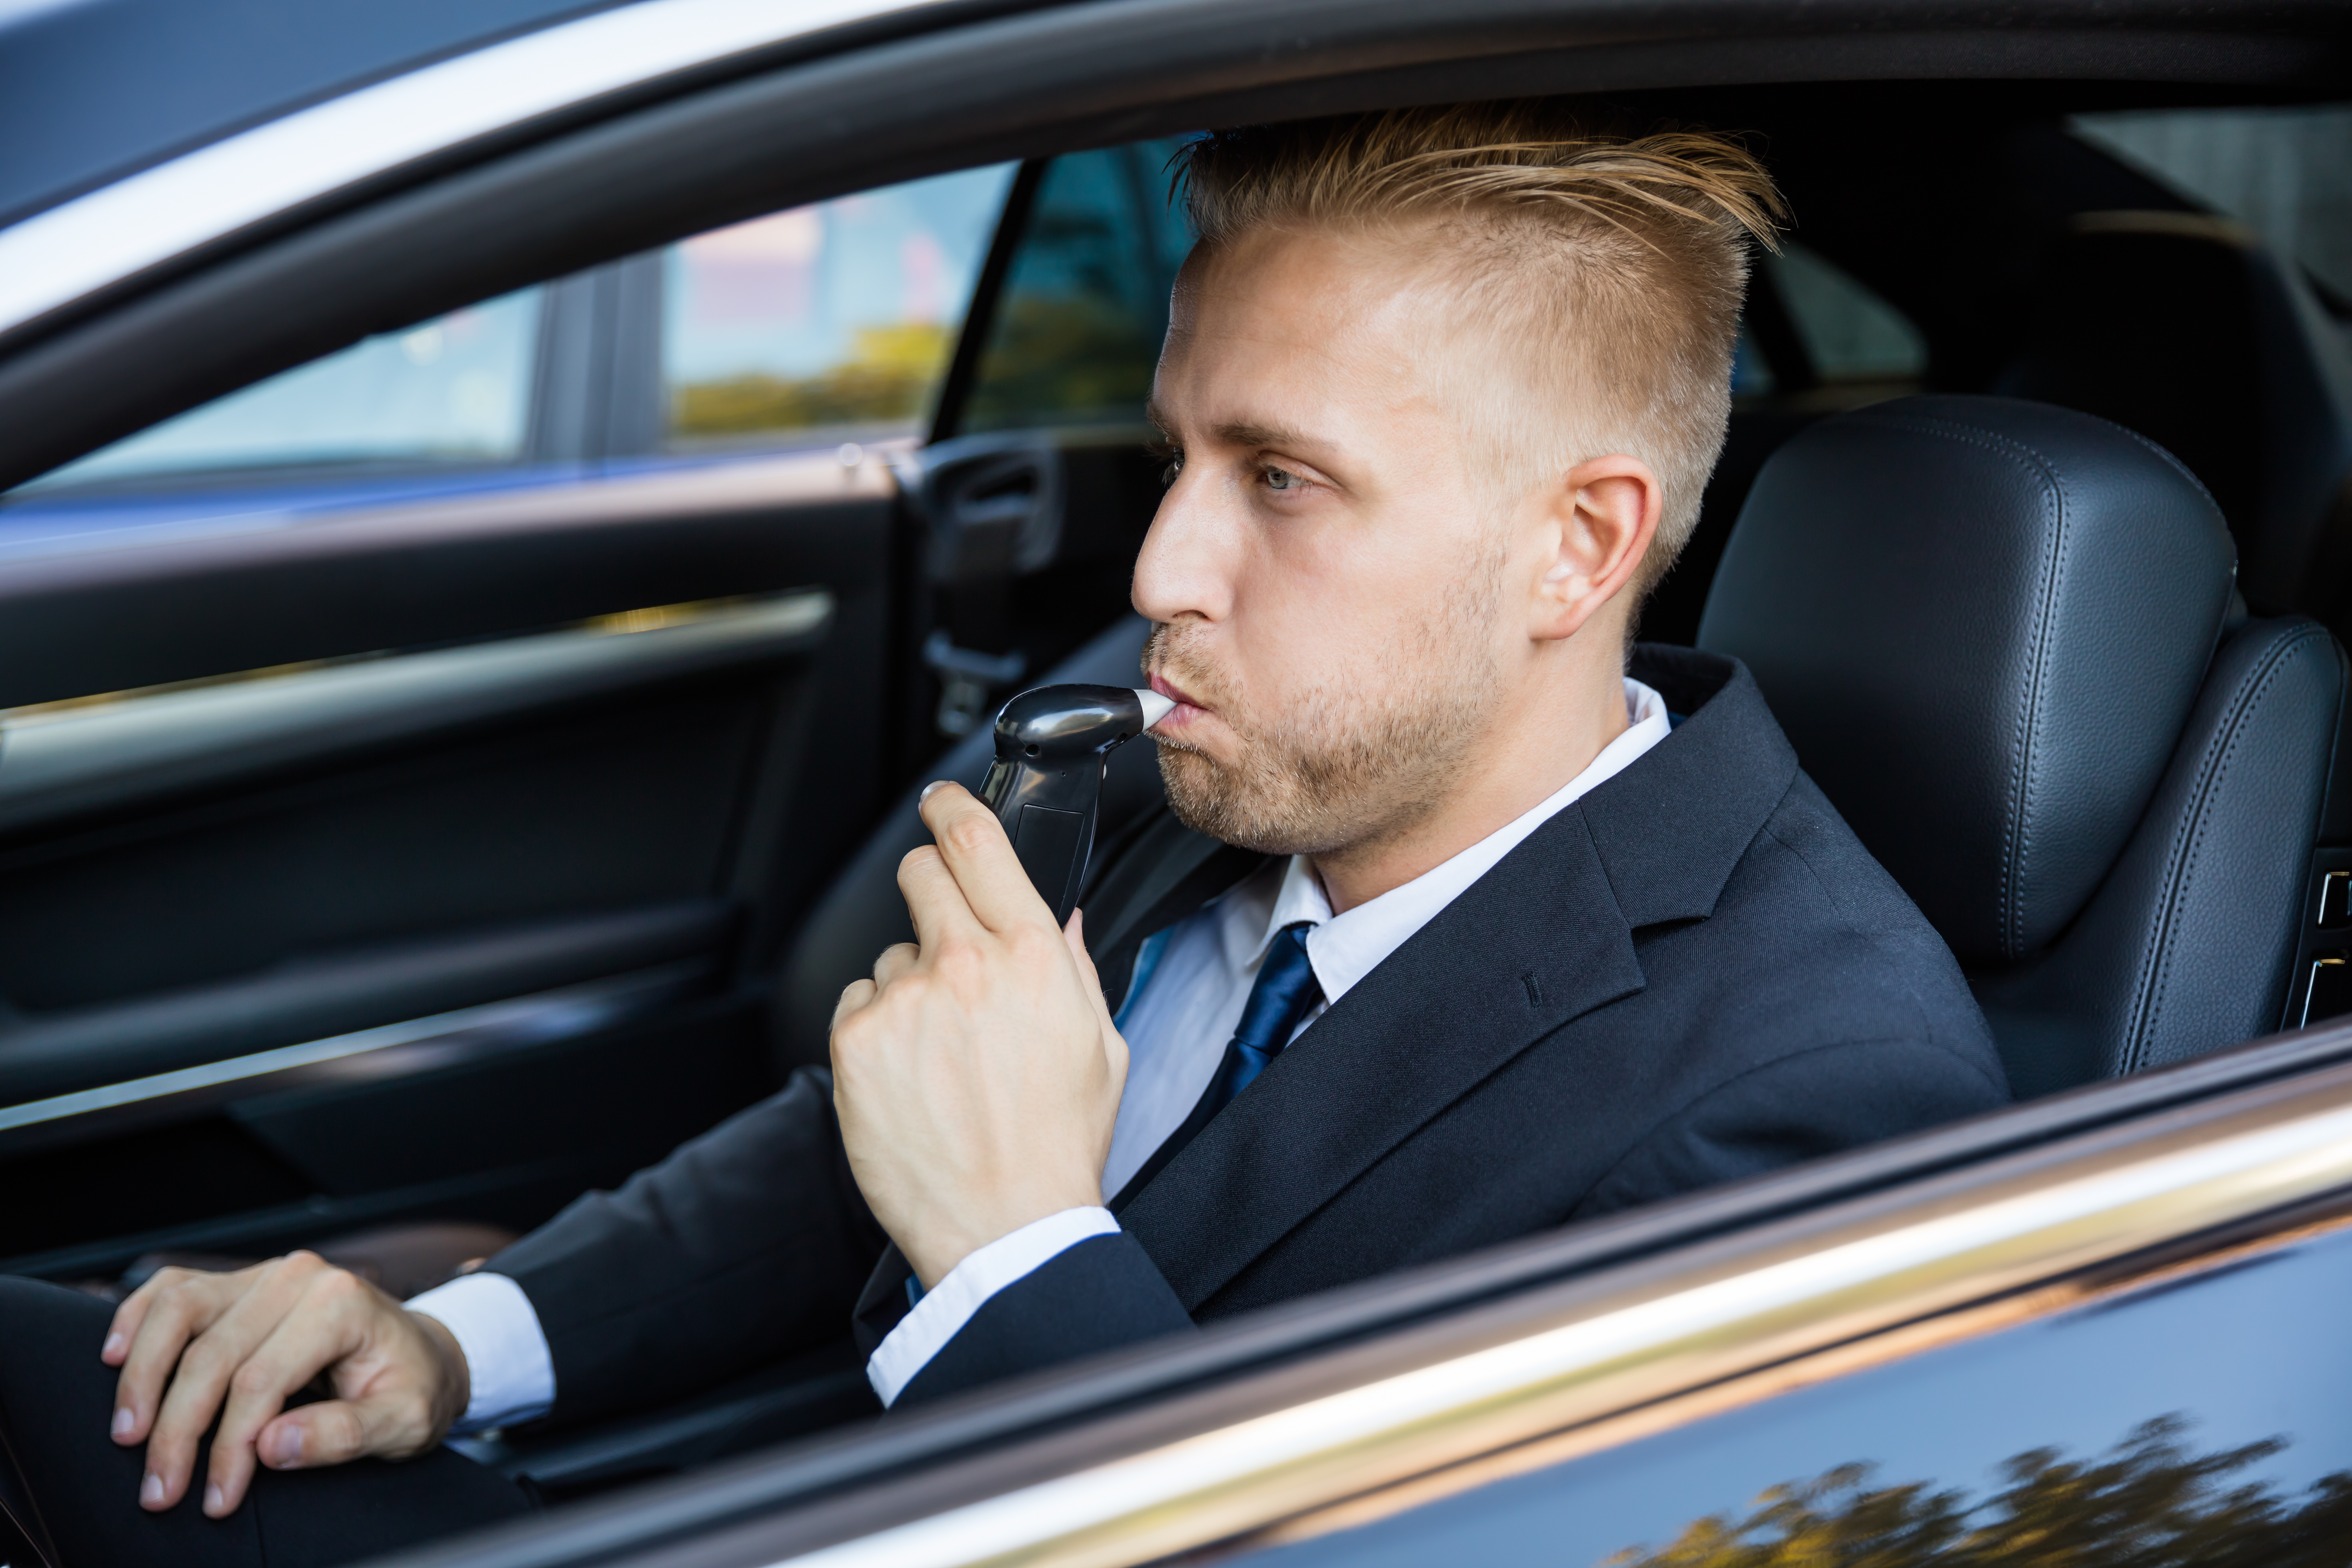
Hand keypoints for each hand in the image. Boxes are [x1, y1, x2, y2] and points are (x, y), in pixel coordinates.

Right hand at [102, 1251, 469, 1516]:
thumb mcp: (405, 1420)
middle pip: (212, 1354)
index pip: (260, 1383)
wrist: (423, 1353)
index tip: (216, 1499)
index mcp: (341, 1305)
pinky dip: (137, 1319)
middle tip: (158, 1490)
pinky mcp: (240, 1283)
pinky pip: (174, 1288)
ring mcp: (264, 1274)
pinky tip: (114, 1358)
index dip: (229, 1448)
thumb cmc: (414, 1386)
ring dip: (143, 1375)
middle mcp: (298, 1278)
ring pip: (179, 1311)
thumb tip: (271, 1447)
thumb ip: (344, 1434)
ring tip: (126, 1434)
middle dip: (177, 1430)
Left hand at [831, 781, 1127, 1287]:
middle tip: (941, 934)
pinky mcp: (856, 1042)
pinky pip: (857, 1005)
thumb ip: (1074, 969)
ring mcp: (905, 1002)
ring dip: (909, 987)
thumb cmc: (1055, 1145)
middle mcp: (966, 966)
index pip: (978, 842)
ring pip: (891, 955)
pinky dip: (877, 1031)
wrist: (1005, 1226)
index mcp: (1034, 957)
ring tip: (940, 1055)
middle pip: (921, 874)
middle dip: (927, 887)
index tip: (938, 801)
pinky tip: (909, 1077)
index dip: (950, 806)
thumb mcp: (1100, 1046)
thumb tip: (1058, 919)